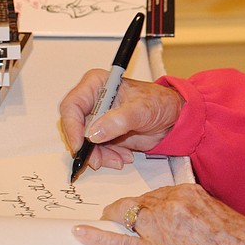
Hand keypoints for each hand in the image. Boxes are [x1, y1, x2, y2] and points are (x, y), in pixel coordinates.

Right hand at [59, 69, 183, 170]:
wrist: (172, 117)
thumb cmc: (159, 102)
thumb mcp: (141, 110)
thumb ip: (118, 120)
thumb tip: (94, 133)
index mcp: (96, 84)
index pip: (72, 106)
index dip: (72, 127)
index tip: (81, 145)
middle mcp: (93, 100)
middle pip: (75, 127)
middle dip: (86, 146)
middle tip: (98, 160)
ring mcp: (97, 118)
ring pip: (84, 142)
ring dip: (99, 155)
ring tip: (120, 158)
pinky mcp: (104, 133)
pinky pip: (96, 150)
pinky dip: (107, 157)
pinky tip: (123, 157)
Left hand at [72, 184, 244, 244]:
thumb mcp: (223, 214)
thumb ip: (200, 208)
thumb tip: (191, 213)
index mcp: (189, 193)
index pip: (161, 191)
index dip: (154, 202)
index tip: (151, 208)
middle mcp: (171, 205)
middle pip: (142, 201)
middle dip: (133, 208)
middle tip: (123, 213)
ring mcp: (160, 229)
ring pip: (128, 215)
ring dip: (115, 216)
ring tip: (104, 217)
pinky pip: (120, 243)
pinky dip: (97, 237)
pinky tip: (81, 233)